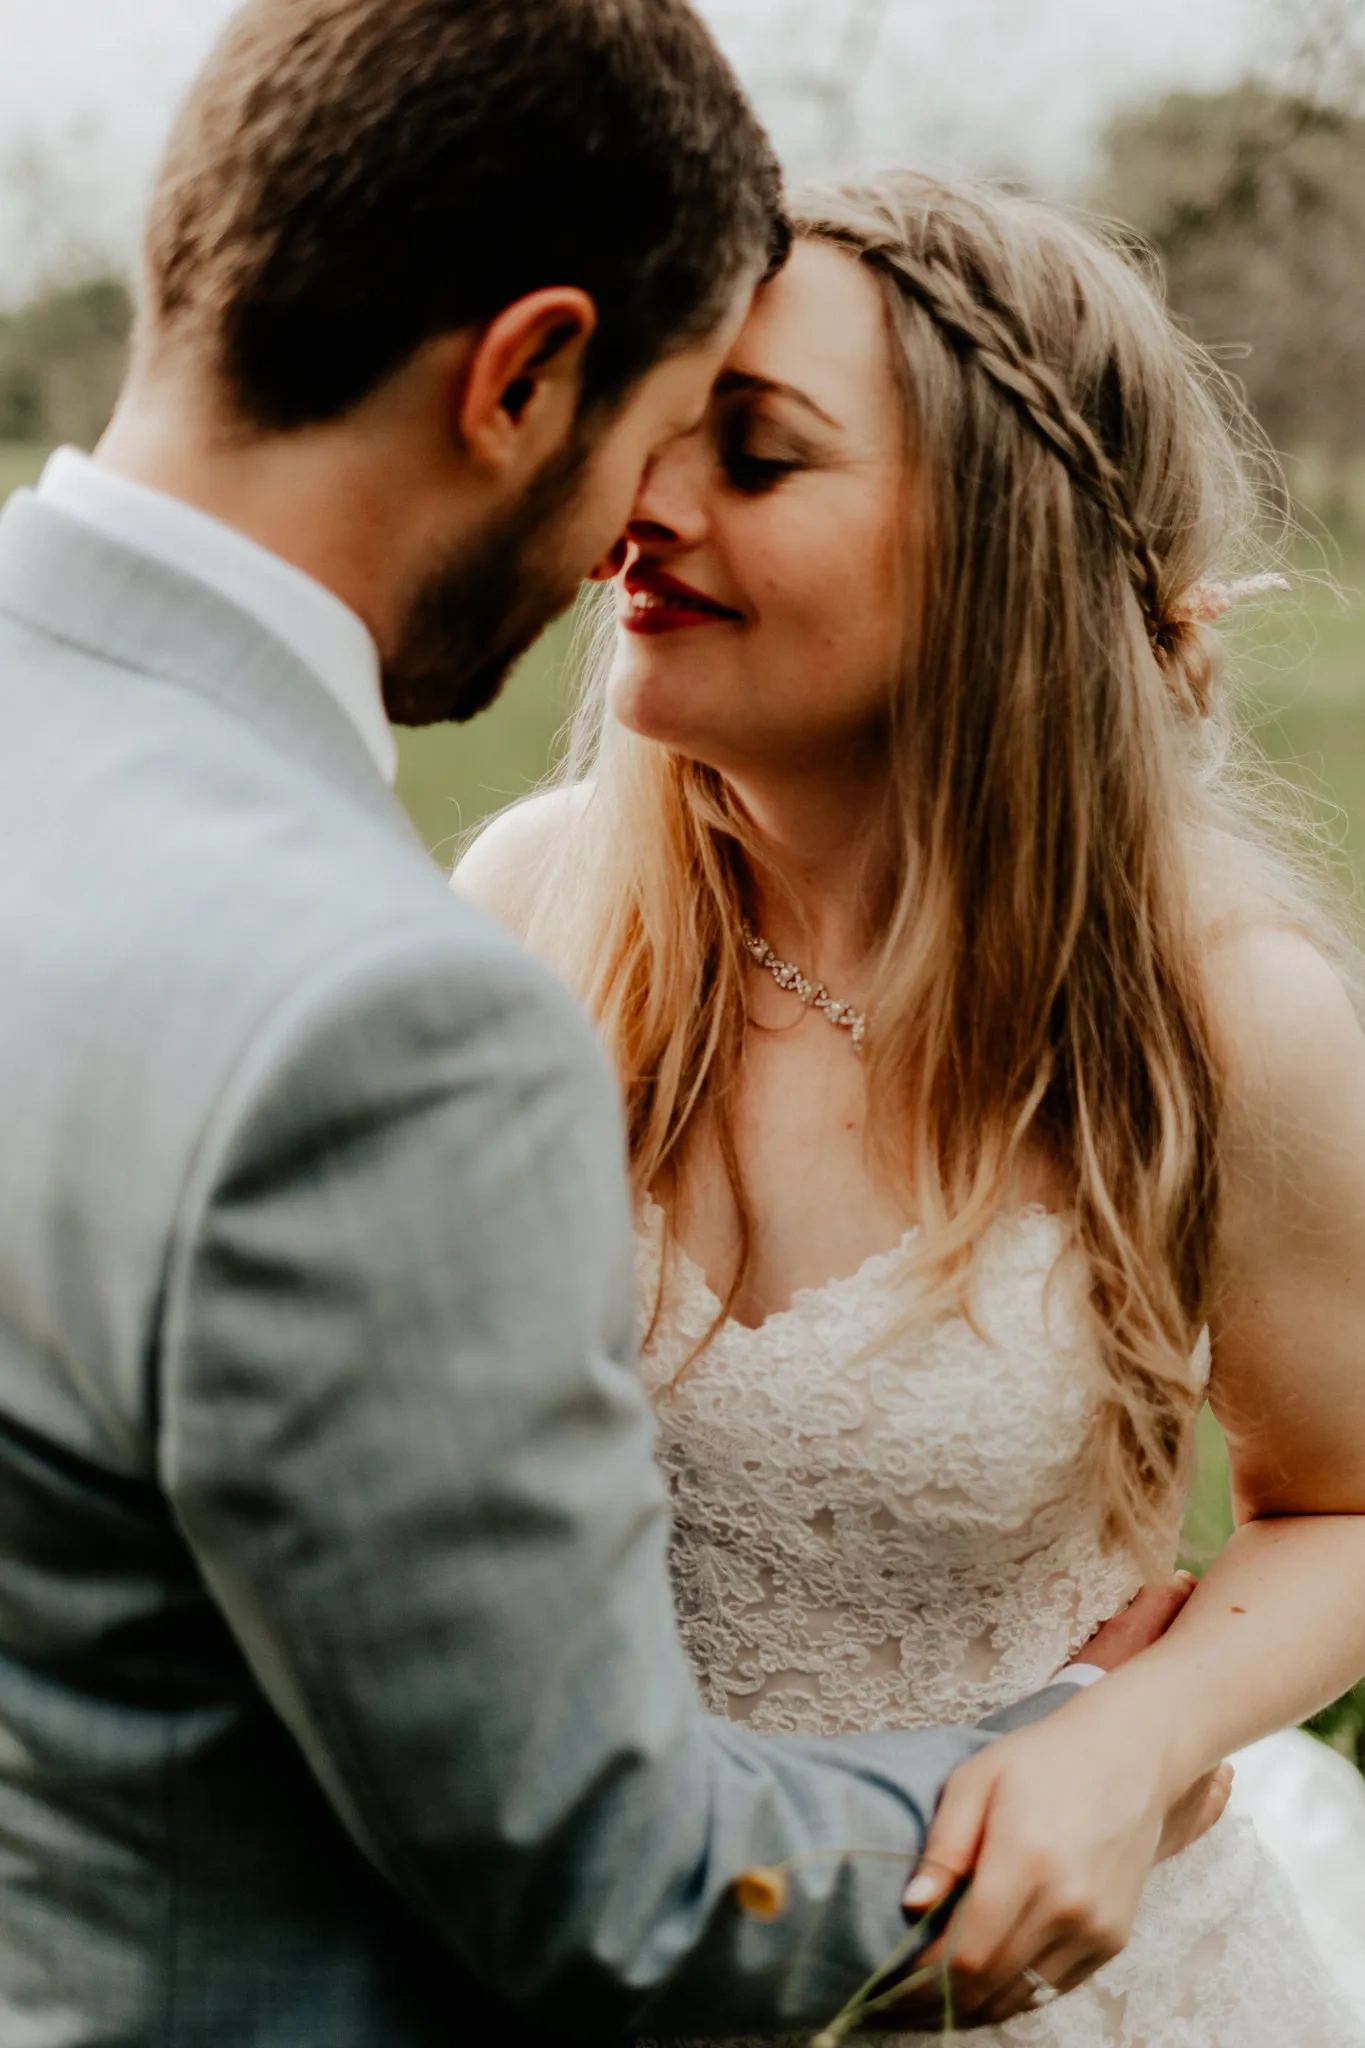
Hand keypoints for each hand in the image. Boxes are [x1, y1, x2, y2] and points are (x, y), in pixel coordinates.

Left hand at [879, 1573, 1228, 2027]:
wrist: (1128, 1756)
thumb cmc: (1042, 1760)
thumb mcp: (977, 1780)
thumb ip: (944, 1846)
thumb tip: (912, 1906)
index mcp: (1025, 1860)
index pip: (967, 1953)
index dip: (926, 1977)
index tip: (895, 1979)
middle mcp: (1066, 1904)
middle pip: (993, 1982)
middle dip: (945, 1996)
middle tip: (910, 1991)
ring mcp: (1095, 1927)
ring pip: (1024, 1994)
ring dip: (981, 2001)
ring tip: (944, 1989)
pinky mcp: (1114, 1938)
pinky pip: (1056, 1987)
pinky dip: (1019, 1990)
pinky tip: (992, 1976)